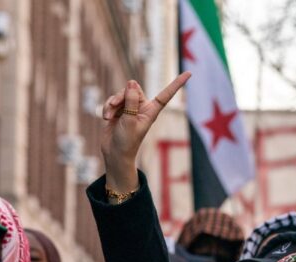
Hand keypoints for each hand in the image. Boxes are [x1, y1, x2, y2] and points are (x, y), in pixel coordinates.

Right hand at [100, 73, 190, 193]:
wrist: (115, 153)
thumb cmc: (126, 142)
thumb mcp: (129, 121)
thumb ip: (131, 101)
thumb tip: (132, 82)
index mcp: (151, 111)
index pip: (166, 95)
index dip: (177, 83)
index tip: (189, 73)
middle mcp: (142, 108)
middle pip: (133, 89)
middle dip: (120, 96)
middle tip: (114, 105)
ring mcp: (131, 108)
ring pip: (120, 94)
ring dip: (112, 103)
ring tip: (108, 116)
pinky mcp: (119, 110)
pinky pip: (112, 101)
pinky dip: (107, 107)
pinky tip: (105, 117)